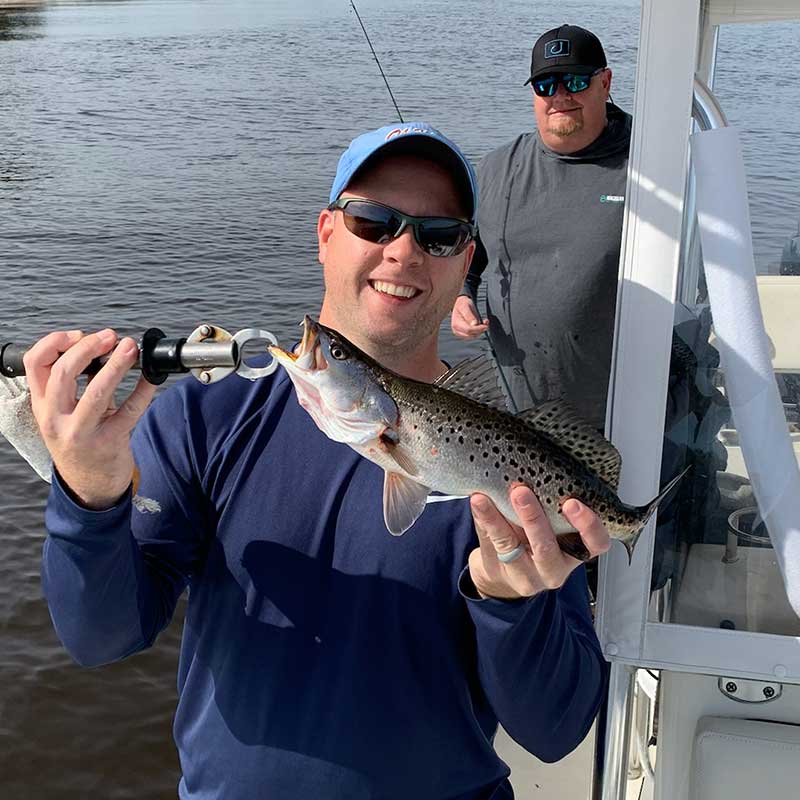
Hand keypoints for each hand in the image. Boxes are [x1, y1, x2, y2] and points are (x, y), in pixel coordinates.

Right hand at [24, 329, 157, 509]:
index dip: (55, 342)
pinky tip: (152, 377)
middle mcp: (56, 419)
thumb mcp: (67, 414)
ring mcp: (81, 432)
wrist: (90, 487)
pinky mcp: (109, 442)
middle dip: (88, 348)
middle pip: (62, 372)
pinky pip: (130, 410)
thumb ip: (79, 384)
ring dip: (116, 364)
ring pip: (96, 391)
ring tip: (130, 348)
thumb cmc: (81, 444)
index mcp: (43, 406)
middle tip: (110, 337)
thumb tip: (99, 349)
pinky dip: (144, 390)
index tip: (79, 335)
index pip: (35, 364)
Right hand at [451, 295, 488, 338]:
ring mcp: (460, 333)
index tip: (486, 325)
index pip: (469, 330)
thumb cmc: (462, 304)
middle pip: (471, 334)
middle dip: (480, 330)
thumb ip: (469, 315)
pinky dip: (480, 330)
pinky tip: (483, 324)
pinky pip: (474, 334)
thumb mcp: (465, 306)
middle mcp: (457, 330)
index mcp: (456, 324)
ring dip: (481, 330)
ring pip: (474, 335)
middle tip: (486, 322)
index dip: (478, 329)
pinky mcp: (465, 333)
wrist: (459, 304)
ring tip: (484, 321)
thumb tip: (474, 324)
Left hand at [467, 486, 610, 598]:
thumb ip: (545, 501)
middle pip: (549, 547)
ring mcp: (530, 575)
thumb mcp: (546, 522)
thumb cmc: (529, 538)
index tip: (573, 502)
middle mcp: (556, 566)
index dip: (589, 525)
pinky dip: (486, 519)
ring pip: (517, 548)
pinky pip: (495, 544)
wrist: (502, 570)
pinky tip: (479, 503)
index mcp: (575, 548)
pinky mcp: (505, 573)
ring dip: (502, 518)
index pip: (596, 542)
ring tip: (493, 496)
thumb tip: (530, 465)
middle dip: (534, 518)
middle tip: (522, 491)